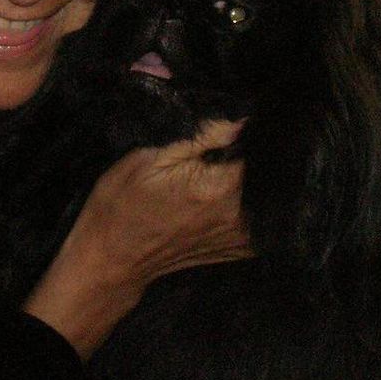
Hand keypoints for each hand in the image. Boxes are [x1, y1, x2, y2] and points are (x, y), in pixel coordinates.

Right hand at [22, 119, 250, 358]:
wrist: (112, 259)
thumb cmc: (122, 204)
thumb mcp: (149, 158)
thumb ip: (200, 137)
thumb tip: (241, 120)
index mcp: (218, 187)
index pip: (258, 147)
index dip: (250, 131)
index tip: (237, 123)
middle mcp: (238, 215)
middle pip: (268, 170)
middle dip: (252, 153)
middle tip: (225, 144)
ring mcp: (242, 238)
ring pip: (266, 192)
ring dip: (252, 177)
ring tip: (221, 169)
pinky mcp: (241, 249)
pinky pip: (260, 214)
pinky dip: (251, 200)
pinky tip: (226, 194)